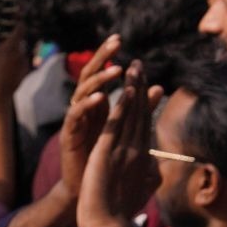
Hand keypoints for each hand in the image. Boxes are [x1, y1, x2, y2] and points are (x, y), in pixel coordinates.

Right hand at [0, 28, 30, 109]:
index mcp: (10, 47)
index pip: (20, 29)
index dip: (19, 22)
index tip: (16, 18)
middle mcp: (20, 53)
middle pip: (20, 40)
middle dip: (13, 38)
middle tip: (4, 39)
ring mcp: (24, 63)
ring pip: (21, 51)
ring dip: (14, 50)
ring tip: (3, 54)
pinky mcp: (25, 72)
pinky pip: (22, 61)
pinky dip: (16, 60)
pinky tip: (6, 66)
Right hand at [63, 35, 122, 198]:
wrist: (88, 188)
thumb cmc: (105, 155)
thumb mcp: (124, 126)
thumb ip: (138, 106)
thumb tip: (157, 86)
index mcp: (97, 102)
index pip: (102, 73)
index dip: (109, 56)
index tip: (120, 38)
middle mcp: (84, 106)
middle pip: (90, 74)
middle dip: (102, 57)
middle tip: (116, 42)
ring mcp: (75, 119)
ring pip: (83, 92)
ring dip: (100, 80)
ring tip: (116, 71)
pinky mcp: (68, 135)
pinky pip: (75, 116)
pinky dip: (87, 106)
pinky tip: (100, 98)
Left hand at [76, 61, 162, 226]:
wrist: (109, 226)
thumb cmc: (123, 213)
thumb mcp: (141, 190)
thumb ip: (150, 176)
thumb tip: (158, 171)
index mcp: (143, 156)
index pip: (145, 122)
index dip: (145, 100)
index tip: (145, 82)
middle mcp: (137, 149)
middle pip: (140, 112)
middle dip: (140, 86)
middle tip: (139, 64)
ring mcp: (124, 150)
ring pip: (131, 113)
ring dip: (132, 88)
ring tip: (133, 67)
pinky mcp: (108, 153)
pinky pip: (116, 125)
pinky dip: (122, 106)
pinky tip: (124, 90)